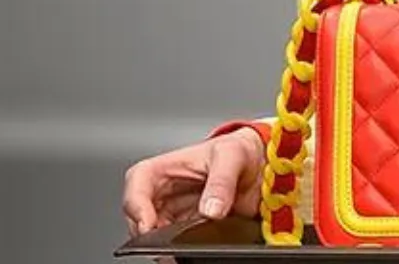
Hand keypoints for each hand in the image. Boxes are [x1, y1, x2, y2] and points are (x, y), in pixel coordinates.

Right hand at [121, 127, 264, 235]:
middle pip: (140, 214)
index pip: (138, 182)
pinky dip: (181, 249)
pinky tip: (192, 250)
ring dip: (164, 243)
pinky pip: (177, 243)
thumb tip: (211, 209)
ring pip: (156, 233)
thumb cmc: (241, 149)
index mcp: (167, 167)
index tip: (148, 223)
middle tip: (167, 244)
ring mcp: (177, 213)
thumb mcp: (233, 156)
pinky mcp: (190, 230)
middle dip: (148, 231)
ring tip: (181, 248)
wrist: (262, 163)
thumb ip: (221, 182)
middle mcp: (166, 192)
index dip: (136, 203)